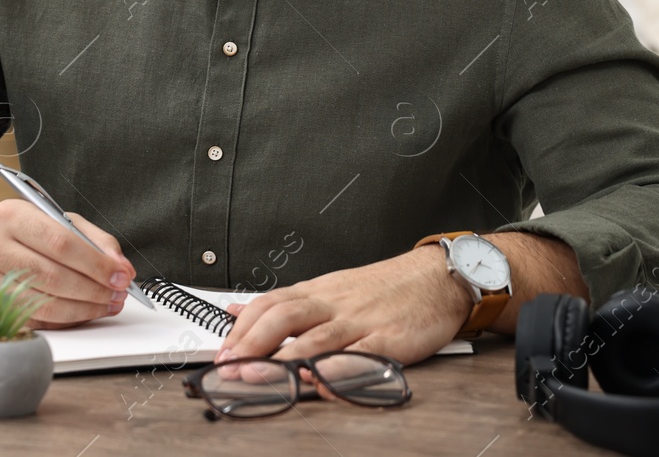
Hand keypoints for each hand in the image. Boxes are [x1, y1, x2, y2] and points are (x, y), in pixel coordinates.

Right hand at [0, 199, 136, 328]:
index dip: (96, 263)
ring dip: (85, 308)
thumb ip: (94, 239)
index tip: (121, 275)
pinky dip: (68, 319)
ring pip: (45, 304)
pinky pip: (37, 320)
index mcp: (11, 216)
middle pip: (53, 276)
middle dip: (94, 289)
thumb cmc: (25, 228)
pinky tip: (86, 312)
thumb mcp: (58, 219)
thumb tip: (121, 267)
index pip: (60, 243)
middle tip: (119, 293)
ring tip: (108, 304)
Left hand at [218, 246, 470, 366]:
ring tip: (257, 377)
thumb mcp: (329, 287)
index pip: (269, 304)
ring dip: (281, 360)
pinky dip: (336, 368)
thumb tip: (238, 309)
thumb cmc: (384, 289)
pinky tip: (318, 380)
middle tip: (229, 368)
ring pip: (314, 337)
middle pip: (283, 317)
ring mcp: (360, 322)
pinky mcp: (388, 340)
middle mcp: (333, 304)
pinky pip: (358, 355)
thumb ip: (286, 302)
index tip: (221, 353)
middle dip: (251, 344)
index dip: (241, 329)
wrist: (436, 278)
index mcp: (318, 292)